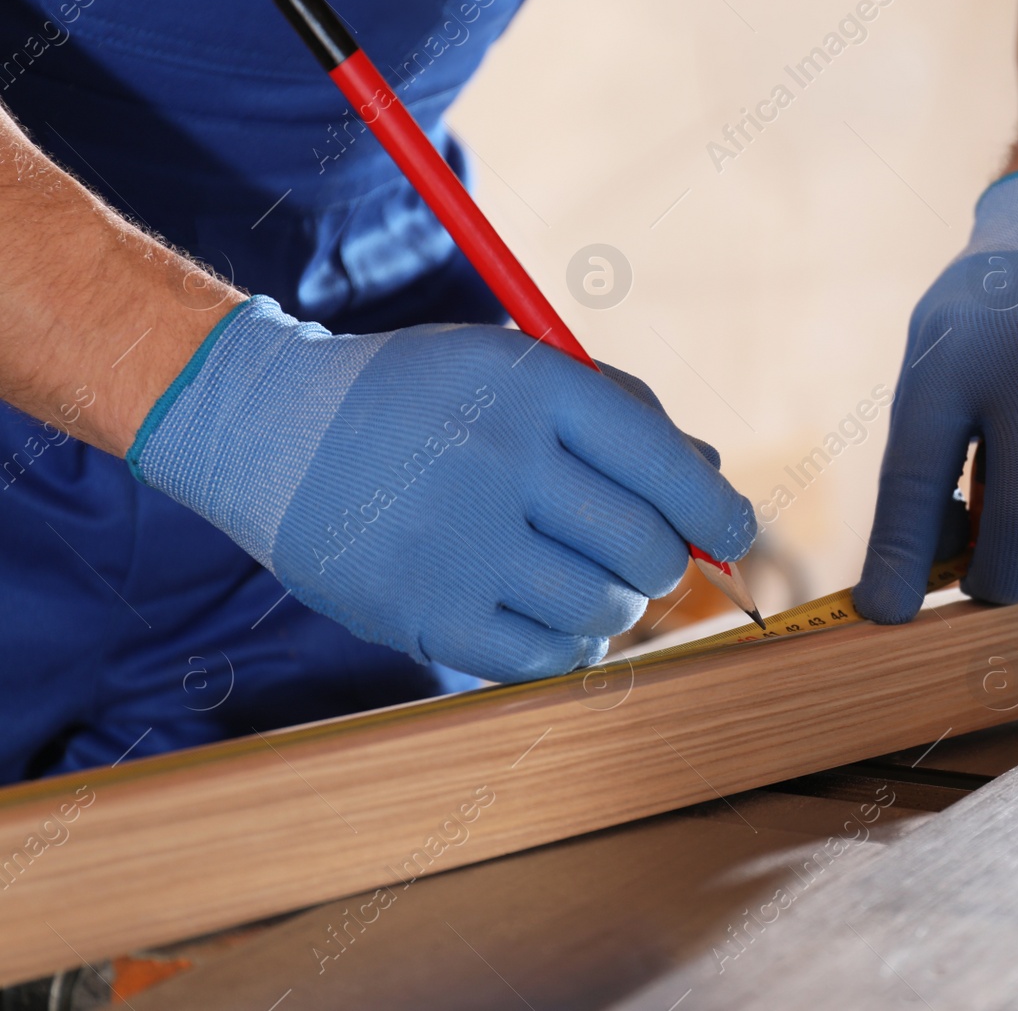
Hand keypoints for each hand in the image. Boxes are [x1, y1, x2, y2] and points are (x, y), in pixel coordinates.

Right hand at [130, 298, 755, 679]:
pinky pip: (546, 656)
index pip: (667, 467)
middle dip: (660, 561)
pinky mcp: (422, 611)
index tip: (733, 536)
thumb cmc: (428, 402)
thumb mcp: (519, 370)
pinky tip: (548, 614)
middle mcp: (499, 460)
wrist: (275, 433)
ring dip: (614, 604)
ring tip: (584, 580)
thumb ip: (624, 414)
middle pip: (645, 547)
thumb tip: (716, 480)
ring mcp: (457, 541)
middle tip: (641, 558)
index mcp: (535, 387)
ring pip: (603, 607)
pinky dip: (567, 644)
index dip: (719, 514)